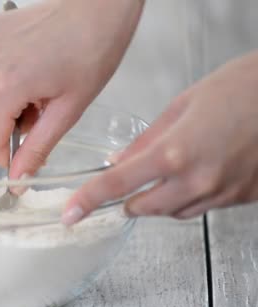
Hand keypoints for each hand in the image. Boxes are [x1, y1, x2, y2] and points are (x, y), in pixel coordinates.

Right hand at [0, 0, 143, 178]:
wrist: (99, 3)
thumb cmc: (94, 50)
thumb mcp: (69, 109)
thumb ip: (38, 148)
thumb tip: (17, 180)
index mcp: (4, 87)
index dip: (7, 158)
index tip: (28, 160)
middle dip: (11, 129)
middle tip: (45, 117)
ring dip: (10, 105)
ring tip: (42, 90)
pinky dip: (6, 81)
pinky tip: (32, 70)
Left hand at [63, 51, 257, 224]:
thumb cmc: (242, 88)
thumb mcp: (182, 105)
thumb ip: (145, 140)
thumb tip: (117, 161)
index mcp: (174, 153)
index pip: (116, 186)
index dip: (87, 201)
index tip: (70, 214)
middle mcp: (197, 181)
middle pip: (142, 208)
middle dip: (127, 198)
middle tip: (127, 181)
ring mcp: (221, 194)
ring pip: (171, 213)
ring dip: (158, 199)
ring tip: (168, 170)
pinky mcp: (242, 199)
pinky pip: (201, 208)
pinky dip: (187, 197)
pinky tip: (195, 173)